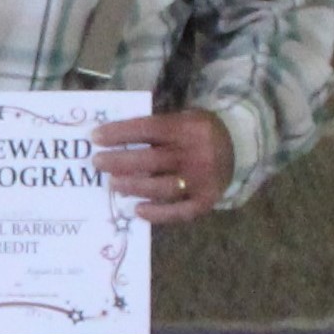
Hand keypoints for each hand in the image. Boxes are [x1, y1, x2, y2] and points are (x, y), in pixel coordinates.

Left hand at [91, 107, 231, 223]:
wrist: (239, 147)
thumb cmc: (197, 133)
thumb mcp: (182, 119)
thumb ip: (155, 127)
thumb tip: (111, 137)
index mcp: (188, 128)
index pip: (148, 129)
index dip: (120, 133)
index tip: (95, 137)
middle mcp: (197, 154)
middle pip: (152, 159)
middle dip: (120, 161)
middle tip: (97, 163)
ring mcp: (203, 180)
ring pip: (162, 187)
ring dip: (134, 187)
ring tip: (112, 184)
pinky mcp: (206, 200)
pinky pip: (180, 212)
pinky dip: (158, 213)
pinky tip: (137, 210)